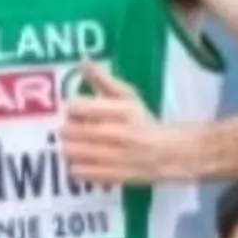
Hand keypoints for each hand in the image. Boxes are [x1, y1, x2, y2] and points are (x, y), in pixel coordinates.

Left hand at [59, 62, 186, 184]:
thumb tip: (83, 62)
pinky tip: (80, 162)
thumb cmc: (142, 121)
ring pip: (74, 152)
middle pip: (74, 131)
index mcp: (123, 110)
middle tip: (70, 129)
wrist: (169, 153)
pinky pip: (82, 173)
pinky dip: (76, 167)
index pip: (81, 107)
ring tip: (74, 145)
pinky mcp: (114, 176)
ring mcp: (117, 157)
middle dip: (68, 129)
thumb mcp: (128, 96)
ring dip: (69, 148)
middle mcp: (120, 133)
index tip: (74, 110)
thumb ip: (104, 80)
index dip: (73, 108)